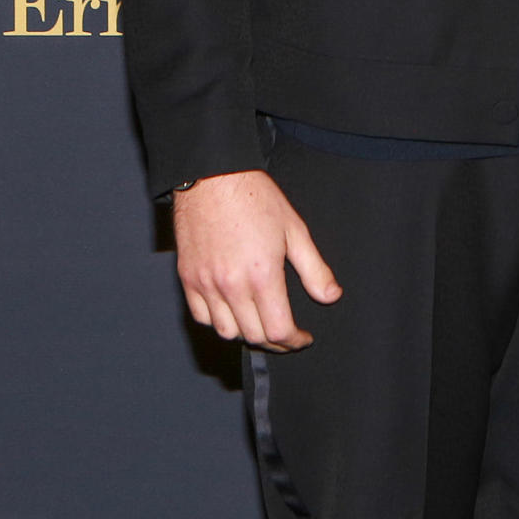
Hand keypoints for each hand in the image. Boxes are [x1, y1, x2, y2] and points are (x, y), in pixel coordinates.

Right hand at [173, 169, 341, 351]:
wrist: (213, 176)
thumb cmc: (255, 198)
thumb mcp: (294, 229)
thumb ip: (314, 268)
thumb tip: (330, 296)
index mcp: (262, 275)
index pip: (278, 330)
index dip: (295, 341)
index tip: (303, 338)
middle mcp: (231, 285)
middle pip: (253, 336)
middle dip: (274, 341)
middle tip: (286, 333)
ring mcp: (206, 284)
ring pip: (226, 332)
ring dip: (246, 333)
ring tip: (260, 323)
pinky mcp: (188, 278)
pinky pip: (201, 317)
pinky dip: (218, 321)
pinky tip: (232, 311)